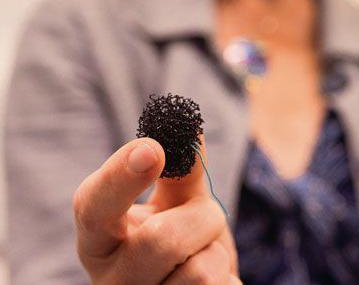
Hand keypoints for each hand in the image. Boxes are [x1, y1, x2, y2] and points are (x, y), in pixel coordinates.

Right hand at [72, 136, 239, 283]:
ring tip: (205, 254)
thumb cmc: (180, 239)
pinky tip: (213, 280)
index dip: (121, 178)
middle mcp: (110, 281)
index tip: (152, 148)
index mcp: (99, 240)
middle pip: (162, 240)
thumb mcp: (176, 203)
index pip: (94, 208)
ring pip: (199, 272)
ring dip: (218, 251)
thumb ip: (181, 168)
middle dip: (203, 218)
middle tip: (206, 219)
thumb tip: (187, 124)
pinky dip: (228, 277)